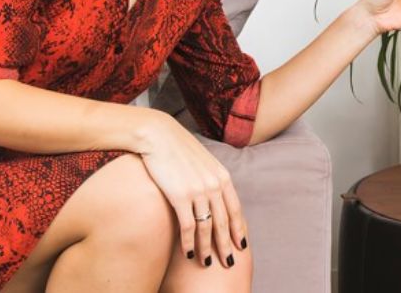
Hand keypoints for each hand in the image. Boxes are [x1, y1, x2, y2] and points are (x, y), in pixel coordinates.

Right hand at [138, 113, 247, 268]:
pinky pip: (188, 226)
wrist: (158, 136)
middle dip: (226, 245)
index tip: (241, 244)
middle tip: (228, 262)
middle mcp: (214, 184)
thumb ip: (212, 178)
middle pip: (224, 222)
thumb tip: (215, 195)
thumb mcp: (203, 161)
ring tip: (206, 263)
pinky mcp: (180, 196)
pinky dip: (189, 242)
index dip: (239, 229)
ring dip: (207, 248)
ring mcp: (198, 190)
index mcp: (222, 176)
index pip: (235, 209)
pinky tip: (188, 253)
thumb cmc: (178, 149)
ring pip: (207, 228)